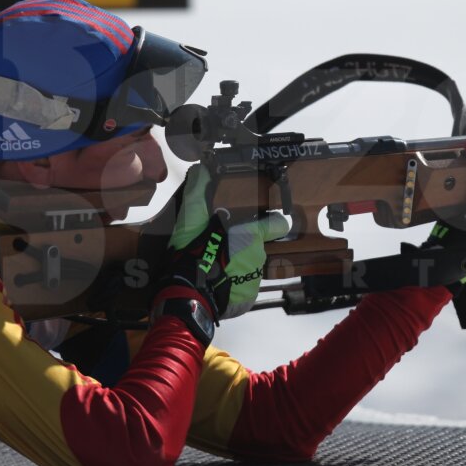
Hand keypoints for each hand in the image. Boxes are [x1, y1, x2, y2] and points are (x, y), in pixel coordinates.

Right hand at [162, 166, 289, 319]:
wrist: (188, 292)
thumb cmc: (193, 252)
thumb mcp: (190, 217)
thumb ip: (198, 191)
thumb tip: (202, 168)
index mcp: (250, 236)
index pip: (277, 224)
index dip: (272, 223)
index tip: (264, 224)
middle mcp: (258, 256)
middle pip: (256, 248)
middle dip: (241, 248)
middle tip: (220, 249)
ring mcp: (255, 279)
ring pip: (249, 268)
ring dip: (236, 267)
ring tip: (215, 268)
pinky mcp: (248, 298)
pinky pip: (243, 287)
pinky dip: (233, 285)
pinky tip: (217, 282)